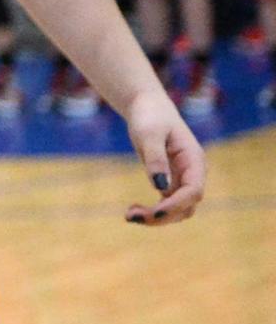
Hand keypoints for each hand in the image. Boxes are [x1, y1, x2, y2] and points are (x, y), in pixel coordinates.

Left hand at [122, 86, 204, 224]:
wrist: (146, 106)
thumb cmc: (149, 115)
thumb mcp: (149, 133)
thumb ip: (155, 158)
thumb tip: (160, 187)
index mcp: (194, 161)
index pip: (193, 191)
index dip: (175, 205)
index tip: (154, 212)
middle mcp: (192, 173)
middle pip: (186, 207)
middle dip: (163, 216)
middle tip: (132, 216)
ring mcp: (182, 179)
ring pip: (177, 210)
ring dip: (157, 217)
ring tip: (129, 215)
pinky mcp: (170, 181)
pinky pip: (166, 204)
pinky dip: (152, 210)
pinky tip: (132, 210)